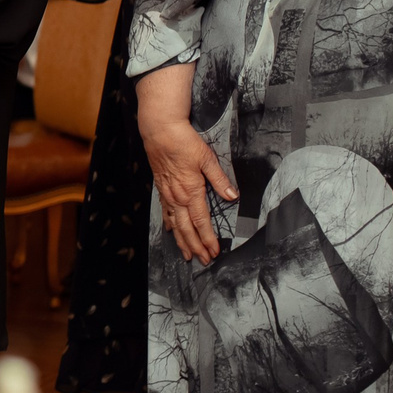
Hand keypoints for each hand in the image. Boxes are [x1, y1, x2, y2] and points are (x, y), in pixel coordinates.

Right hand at [142, 117, 237, 264]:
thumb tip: (232, 196)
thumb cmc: (183, 142)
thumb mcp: (207, 158)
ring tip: (187, 255)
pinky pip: (165, 211)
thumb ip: (219, 179)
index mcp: (191, 191)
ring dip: (182, 241)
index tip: (213, 251)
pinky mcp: (162, 188)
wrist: (160, 131)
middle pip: (187, 228)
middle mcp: (177, 196)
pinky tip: (171, 230)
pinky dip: (169, 224)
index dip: (207, 238)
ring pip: (175, 223)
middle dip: (195, 246)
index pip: (201, 221)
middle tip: (203, 260)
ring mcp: (167, 193)